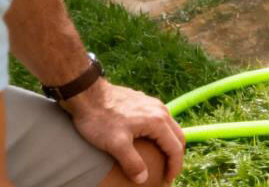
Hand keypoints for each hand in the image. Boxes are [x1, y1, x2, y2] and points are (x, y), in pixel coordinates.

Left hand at [63, 79, 184, 183]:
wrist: (86, 94)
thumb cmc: (99, 119)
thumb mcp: (115, 144)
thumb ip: (132, 162)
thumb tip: (143, 179)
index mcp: (158, 122)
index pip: (175, 148)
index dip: (174, 166)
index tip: (168, 180)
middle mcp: (161, 111)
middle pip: (178, 136)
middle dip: (176, 156)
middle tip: (168, 172)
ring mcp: (153, 104)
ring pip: (170, 127)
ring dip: (169, 144)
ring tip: (161, 157)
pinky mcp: (144, 102)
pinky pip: (160, 120)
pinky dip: (161, 134)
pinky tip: (149, 140)